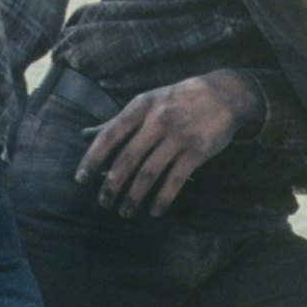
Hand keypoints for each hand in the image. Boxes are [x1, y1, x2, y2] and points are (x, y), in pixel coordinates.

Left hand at [77, 73, 259, 217]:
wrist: (225, 94)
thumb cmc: (179, 100)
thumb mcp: (148, 102)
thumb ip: (120, 121)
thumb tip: (84, 135)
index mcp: (141, 106)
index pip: (110, 134)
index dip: (93, 158)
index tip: (81, 179)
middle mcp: (158, 120)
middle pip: (127, 159)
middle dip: (112, 185)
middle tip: (104, 202)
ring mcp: (179, 136)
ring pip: (149, 173)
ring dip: (134, 196)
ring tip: (125, 212)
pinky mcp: (198, 151)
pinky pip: (175, 180)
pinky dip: (162, 198)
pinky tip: (154, 210)